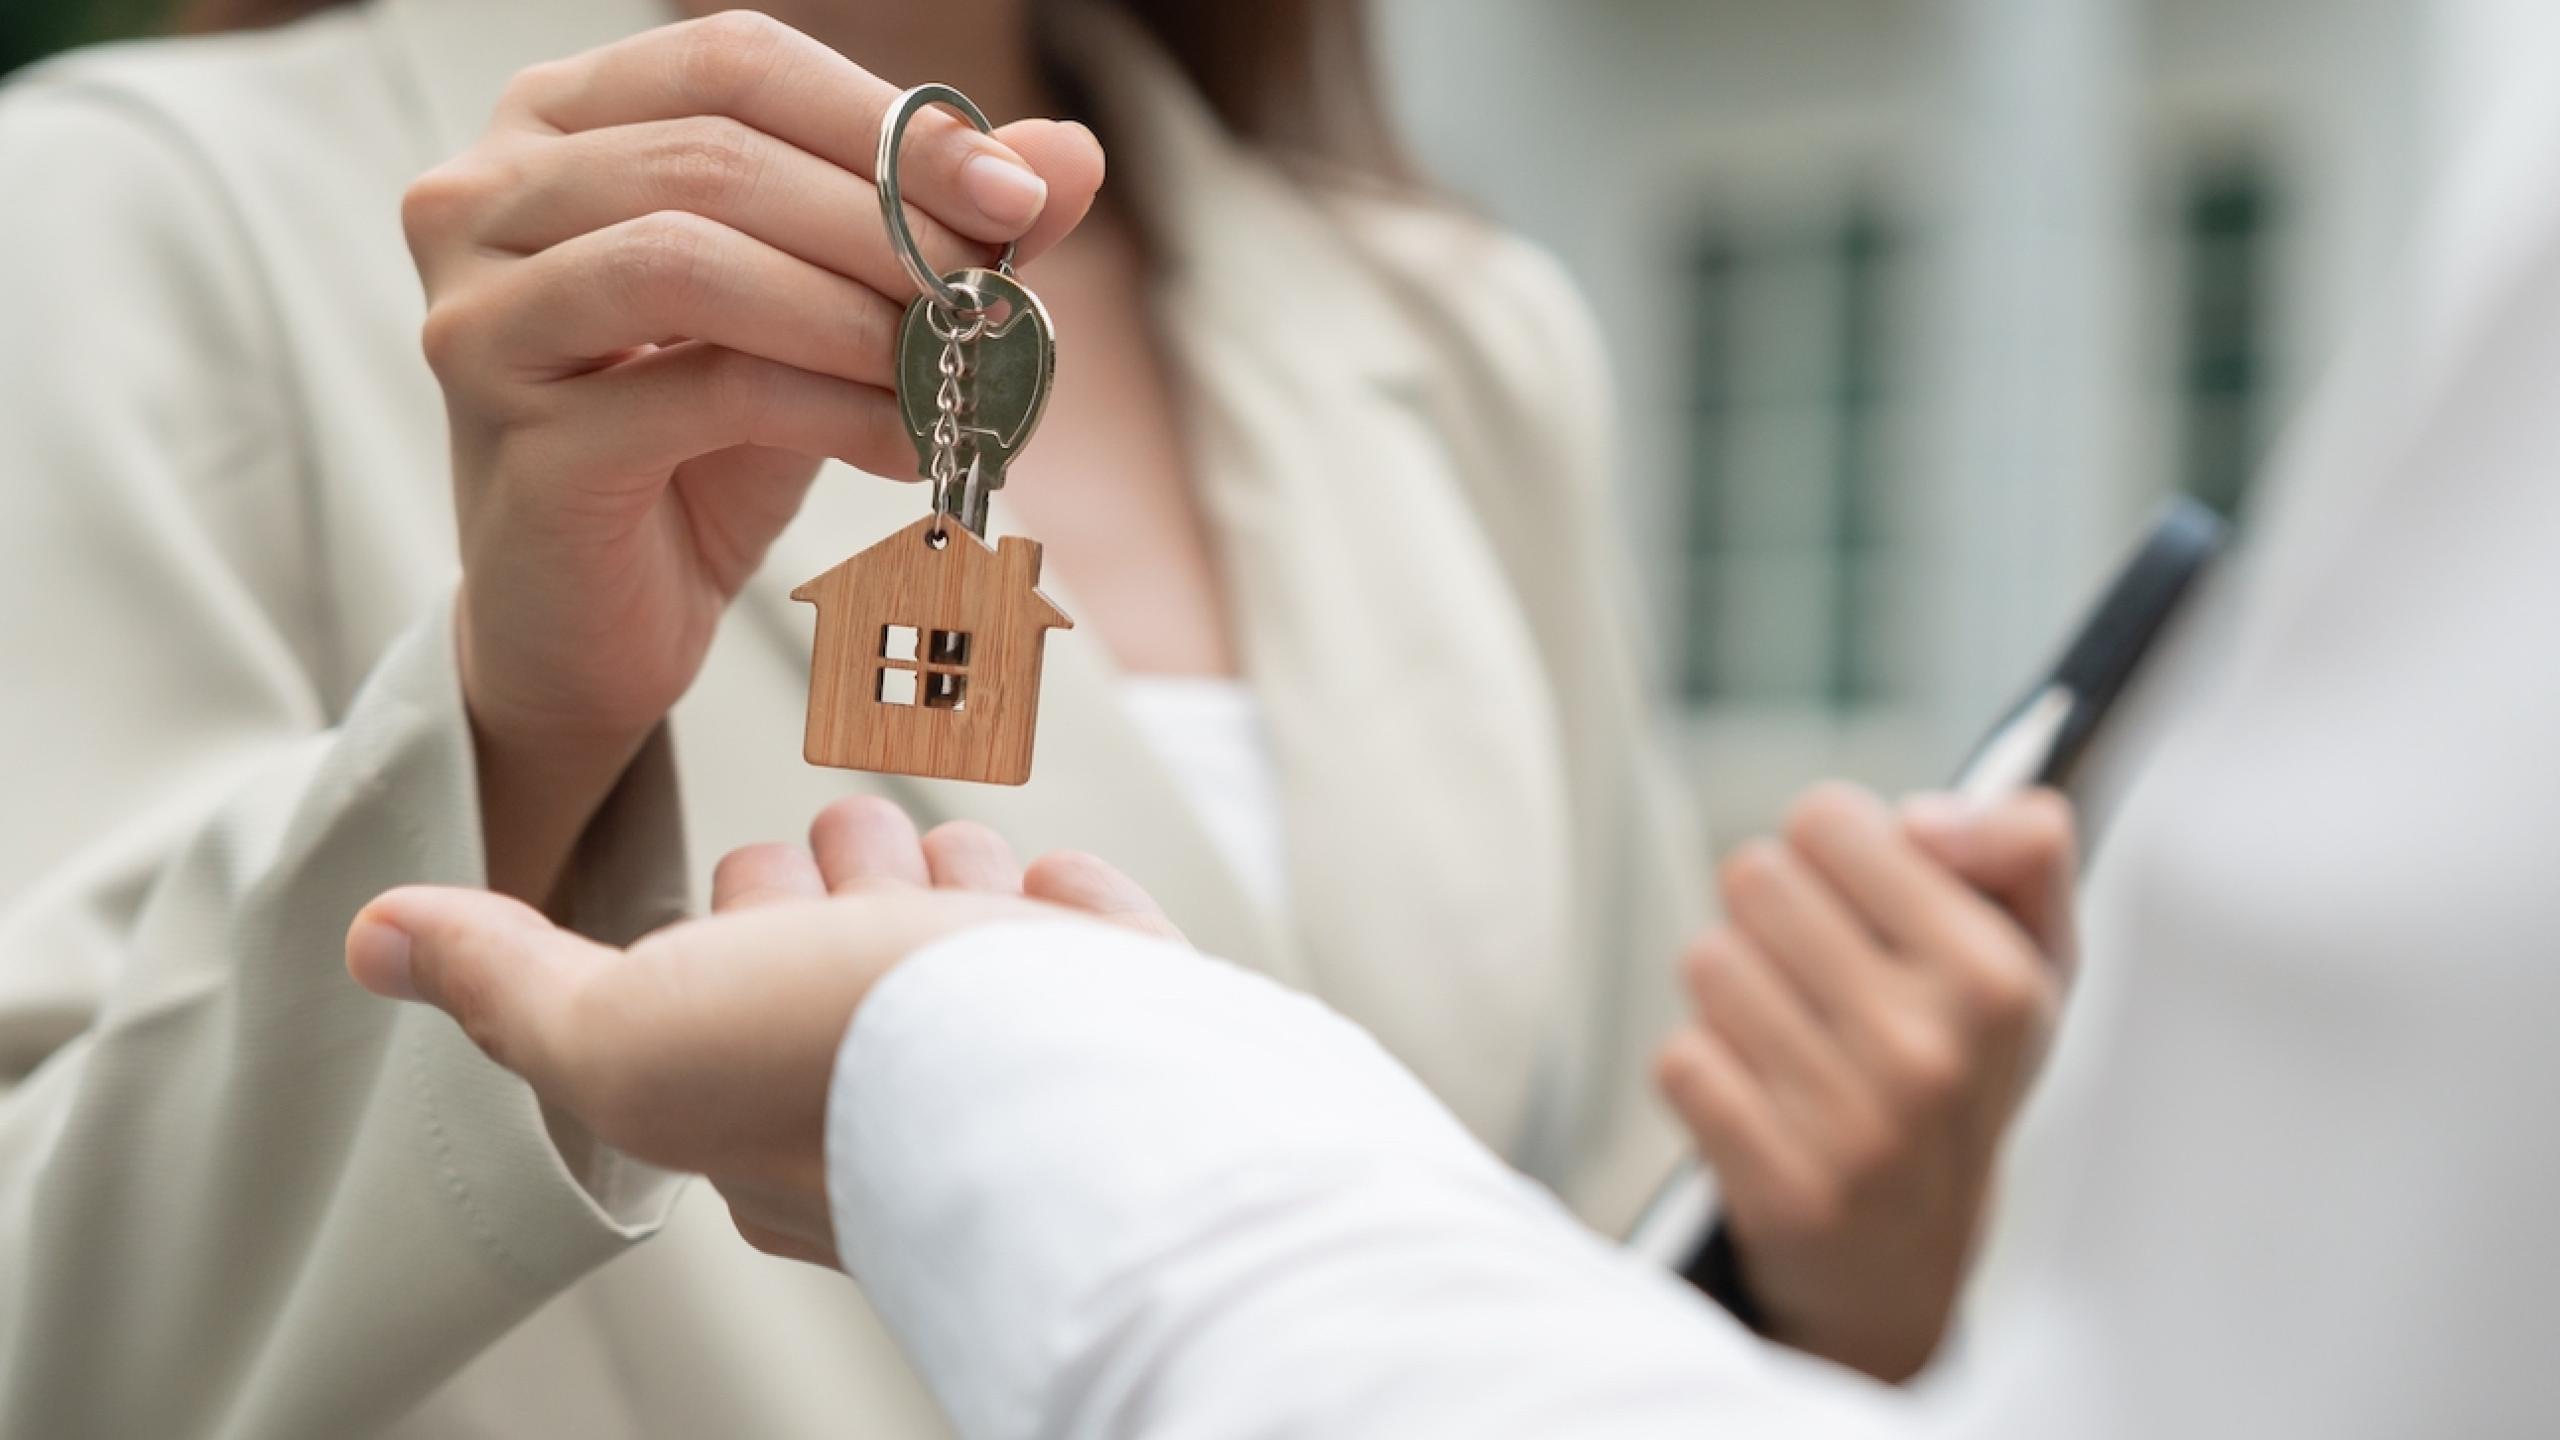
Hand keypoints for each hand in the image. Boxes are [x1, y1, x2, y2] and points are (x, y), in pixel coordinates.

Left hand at [345, 797, 1179, 1266]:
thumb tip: (375, 937)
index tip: (760, 893)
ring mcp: (1019, 1061)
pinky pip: (1090, 936)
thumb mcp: (622, 1028)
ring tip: (958, 892)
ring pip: (968, 919)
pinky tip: (1054, 909)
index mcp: (766, 1121)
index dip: (740, 910)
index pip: (737, 968)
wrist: (1055, 1087)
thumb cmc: (836, 1071)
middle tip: (862, 885)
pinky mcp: (1130, 1030)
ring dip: (955, 880)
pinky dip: (1069, 913)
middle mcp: (891, 1099)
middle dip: (851, 878)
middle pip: (853, 929)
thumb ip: (509, 982)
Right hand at [400, 12, 1106, 901]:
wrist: (596, 623)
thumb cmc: (697, 449)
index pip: (734, 62)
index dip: (889, 123)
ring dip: (854, 312)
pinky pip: (704, 386)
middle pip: (716, 153)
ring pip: (692, 256)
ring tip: (950, 372)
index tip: (1021, 195)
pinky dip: (833, 409)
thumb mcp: (825, 315)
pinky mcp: (513, 432)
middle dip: (888, 224)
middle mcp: (483, 195)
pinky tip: (907, 445)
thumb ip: (931, 226)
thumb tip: (1070, 152)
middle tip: (998, 293)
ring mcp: (478, 312)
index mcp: (555, 123)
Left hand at [1655, 783, 2075, 1381]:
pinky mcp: (1779, 1184)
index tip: (1862, 906)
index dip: (1831, 851)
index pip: (1828, 818)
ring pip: (1707, 961)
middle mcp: (1930, 1050)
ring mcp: (1854, 1124)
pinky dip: (1703, 1070)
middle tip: (1817, 977)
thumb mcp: (2033, 957)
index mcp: (1994, 976)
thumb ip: (2021, 848)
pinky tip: (1759, 1101)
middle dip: (1771, 915)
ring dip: (1733, 993)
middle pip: (1753, 877)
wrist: (1909, 1264)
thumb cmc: (1960, 1074)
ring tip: (1789, 1040)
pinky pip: (1679, 1058)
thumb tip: (1922, 819)